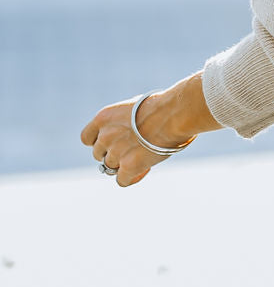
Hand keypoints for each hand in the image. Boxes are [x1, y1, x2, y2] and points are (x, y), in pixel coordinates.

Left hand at [81, 73, 217, 187]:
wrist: (173, 113)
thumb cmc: (161, 106)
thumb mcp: (134, 107)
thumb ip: (124, 121)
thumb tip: (131, 131)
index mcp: (103, 118)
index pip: (87, 138)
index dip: (98, 142)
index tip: (111, 142)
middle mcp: (105, 136)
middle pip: (99, 154)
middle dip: (112, 154)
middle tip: (130, 150)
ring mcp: (115, 153)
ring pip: (111, 168)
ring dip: (123, 166)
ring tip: (141, 159)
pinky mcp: (128, 167)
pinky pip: (122, 181)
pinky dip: (131, 178)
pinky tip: (142, 171)